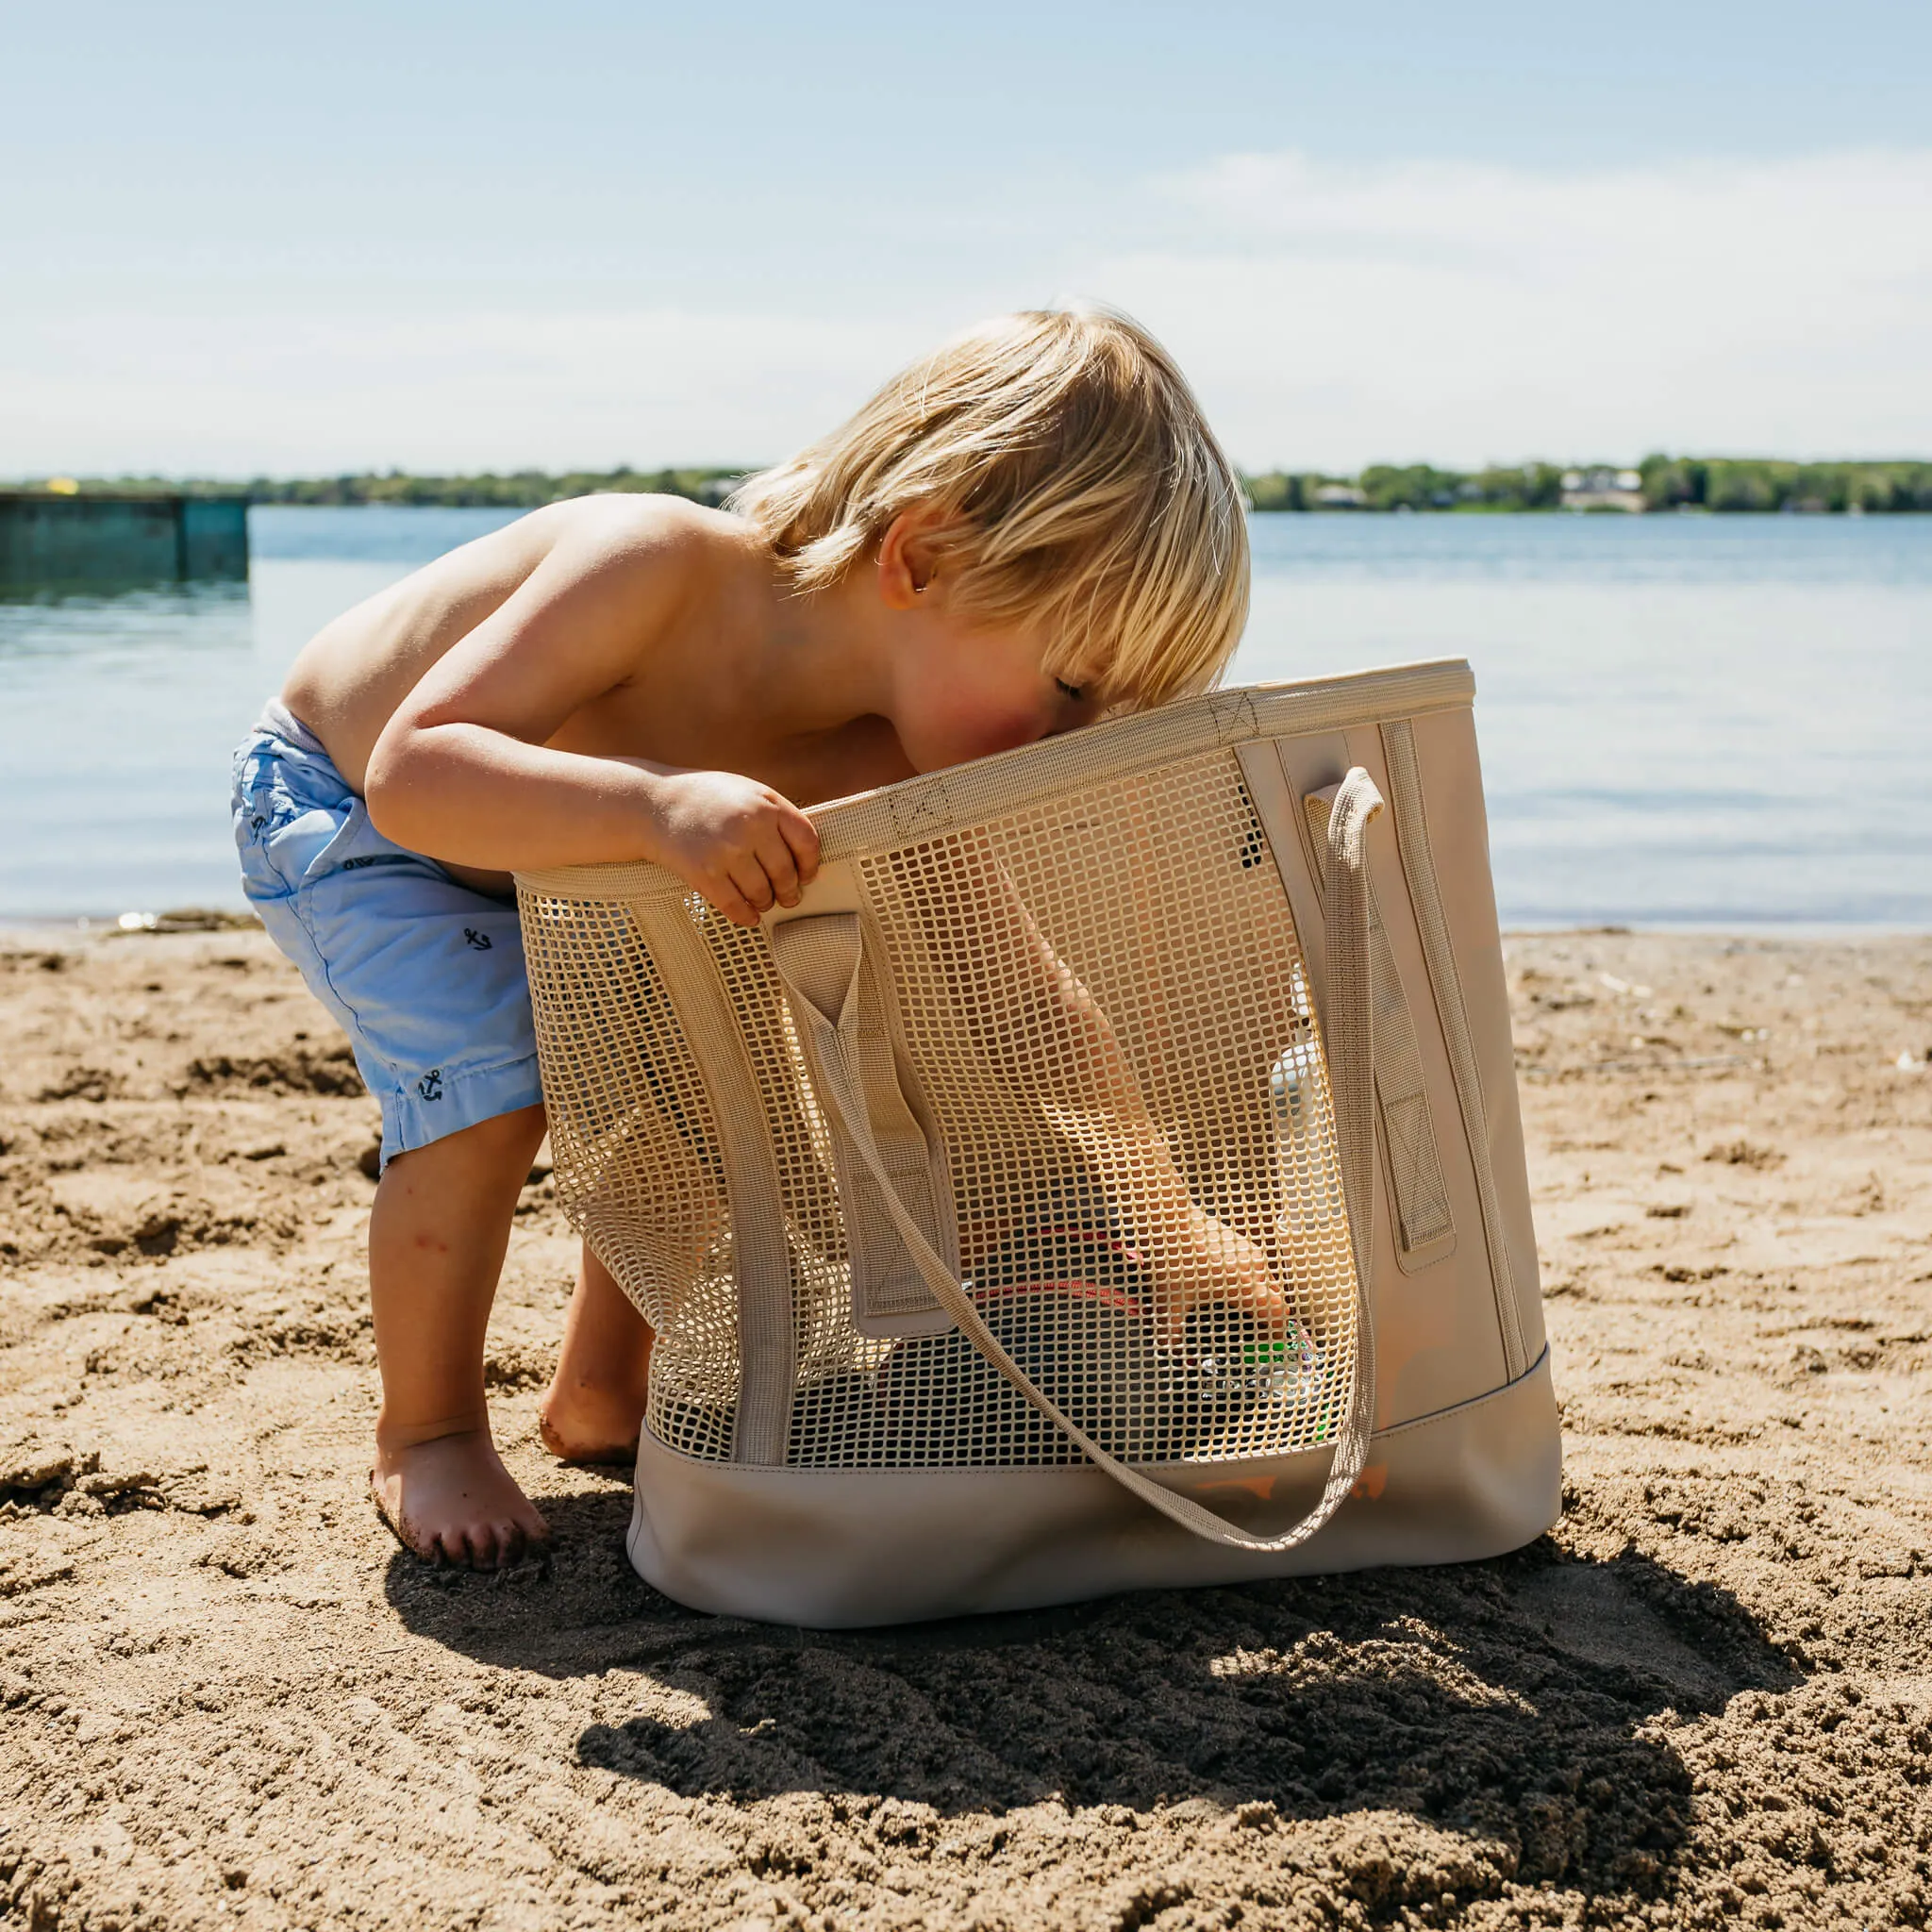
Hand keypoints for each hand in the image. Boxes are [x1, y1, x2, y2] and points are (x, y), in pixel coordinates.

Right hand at [645, 770, 820, 926]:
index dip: (810, 864)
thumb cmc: (706, 797)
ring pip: (762, 893)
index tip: (807, 875)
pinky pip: (735, 906)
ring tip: (764, 902)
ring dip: (766, 903)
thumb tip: (804, 855)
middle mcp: (750, 827)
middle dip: (789, 891)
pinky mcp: (705, 873)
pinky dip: (746, 916)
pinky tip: (749, 916)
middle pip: (785, 873)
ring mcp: (727, 851)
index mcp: (767, 804)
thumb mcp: (747, 791)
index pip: (806, 842)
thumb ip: (776, 815)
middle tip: (789, 897)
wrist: (653, 804)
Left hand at [1143, 1203, 1290, 1348]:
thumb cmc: (1175, 1258)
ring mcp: (1249, 1250)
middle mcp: (1253, 1267)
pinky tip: (1227, 1281)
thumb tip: (1168, 1346)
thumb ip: (1171, 1329)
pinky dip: (1249, 1276)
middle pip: (1276, 1296)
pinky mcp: (1240, 1239)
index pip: (1278, 1313)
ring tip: (1240, 1303)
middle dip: (1268, 1313)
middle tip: (1255, 1326)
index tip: (1270, 1340)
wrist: (1168, 1221)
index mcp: (1245, 1285)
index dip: (1277, 1330)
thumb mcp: (1172, 1302)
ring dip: (1260, 1292)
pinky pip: (1255, 1263)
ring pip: (1266, 1278)